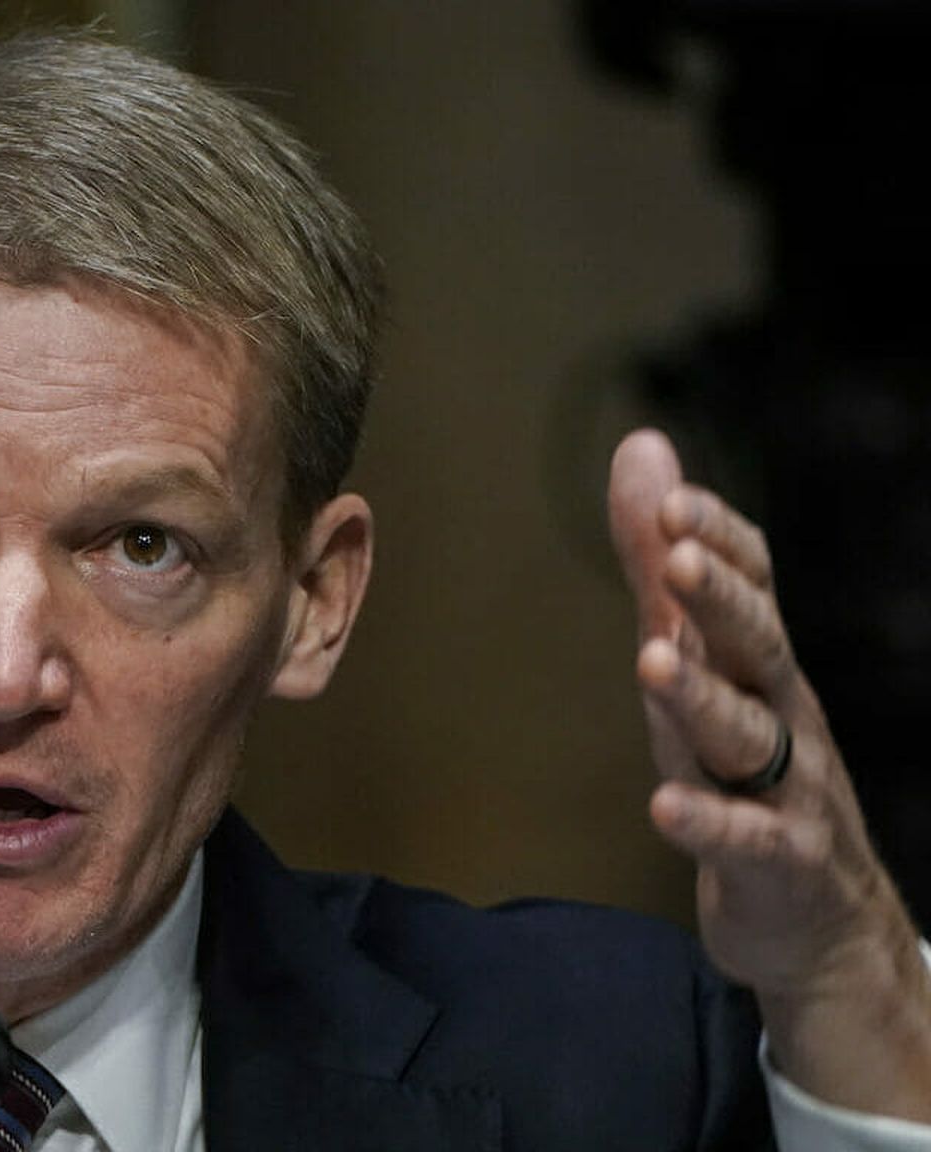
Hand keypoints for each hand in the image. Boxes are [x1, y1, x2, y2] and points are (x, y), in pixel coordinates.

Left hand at [608, 428, 930, 1118]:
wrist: (823, 922)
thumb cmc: (748, 772)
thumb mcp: (698, 660)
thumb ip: (660, 565)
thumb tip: (642, 446)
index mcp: (762, 663)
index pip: (753, 586)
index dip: (716, 542)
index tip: (671, 501)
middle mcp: (783, 714)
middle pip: (757, 645)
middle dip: (719, 598)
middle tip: (676, 555)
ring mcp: (788, 790)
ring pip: (748, 735)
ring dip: (702, 698)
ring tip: (651, 664)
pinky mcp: (776, 863)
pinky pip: (743, 839)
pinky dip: (706, 821)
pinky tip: (664, 805)